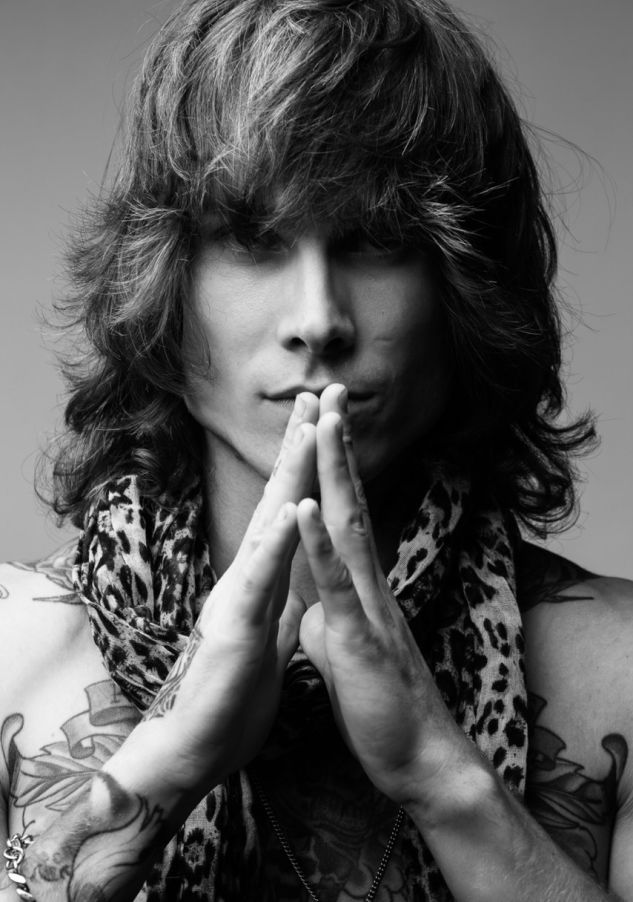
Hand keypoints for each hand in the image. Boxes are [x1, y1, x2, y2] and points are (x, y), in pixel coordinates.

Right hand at [133, 393, 318, 800]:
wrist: (196, 748)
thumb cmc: (230, 695)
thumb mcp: (266, 640)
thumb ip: (277, 610)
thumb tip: (291, 593)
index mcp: (262, 579)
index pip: (289, 510)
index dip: (307, 466)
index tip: (325, 421)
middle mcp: (249, 577)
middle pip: (279, 500)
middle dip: (299, 445)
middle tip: (319, 392)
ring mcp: (240, 598)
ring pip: (268, 526)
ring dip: (288, 476)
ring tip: (307, 428)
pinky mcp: (238, 630)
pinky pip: (259, 580)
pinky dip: (276, 543)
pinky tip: (290, 509)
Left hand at [297, 384, 469, 808]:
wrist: (416, 757)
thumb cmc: (379, 702)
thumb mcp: (343, 648)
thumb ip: (328, 616)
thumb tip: (313, 601)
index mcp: (359, 585)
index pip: (343, 512)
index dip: (332, 466)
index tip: (321, 420)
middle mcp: (369, 582)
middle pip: (350, 500)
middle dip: (338, 444)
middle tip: (332, 389)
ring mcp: (367, 605)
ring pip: (349, 526)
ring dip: (334, 471)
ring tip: (323, 420)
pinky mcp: (359, 637)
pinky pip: (337, 583)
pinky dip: (318, 542)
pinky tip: (305, 505)